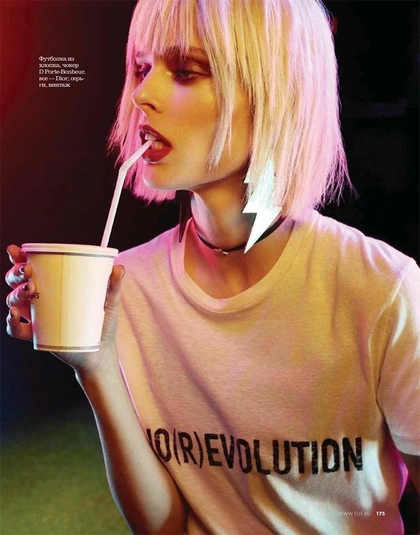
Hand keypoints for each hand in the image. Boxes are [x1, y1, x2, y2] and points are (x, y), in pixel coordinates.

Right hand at [5, 244, 124, 372]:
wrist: (100, 353)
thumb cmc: (102, 324)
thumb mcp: (109, 303)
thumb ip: (113, 286)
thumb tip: (118, 268)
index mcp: (54, 284)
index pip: (32, 265)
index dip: (19, 257)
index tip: (17, 251)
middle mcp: (40, 298)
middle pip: (16, 280)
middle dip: (16, 273)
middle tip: (29, 272)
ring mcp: (36, 316)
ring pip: (14, 300)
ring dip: (15, 293)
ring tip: (30, 290)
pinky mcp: (36, 335)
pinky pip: (15, 328)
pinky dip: (11, 322)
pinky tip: (16, 315)